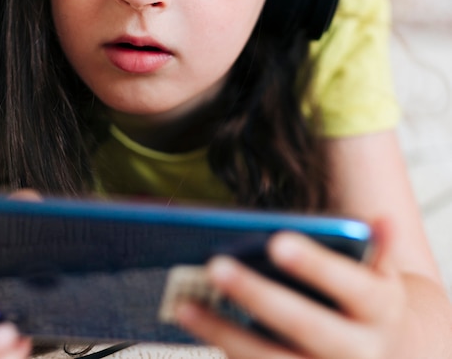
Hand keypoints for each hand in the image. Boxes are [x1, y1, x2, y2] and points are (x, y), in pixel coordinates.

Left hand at [174, 219, 406, 358]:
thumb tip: (382, 220)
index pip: (350, 285)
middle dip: (257, 295)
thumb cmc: (369, 304)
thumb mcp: (380, 276)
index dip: (316, 265)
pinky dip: (228, 356)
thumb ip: (376, 248)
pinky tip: (195, 332)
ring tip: (183, 305)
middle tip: (214, 265)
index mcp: (379, 310)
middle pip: (304, 325)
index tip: (277, 241)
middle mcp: (359, 352)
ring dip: (224, 334)